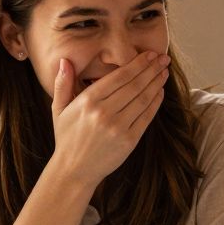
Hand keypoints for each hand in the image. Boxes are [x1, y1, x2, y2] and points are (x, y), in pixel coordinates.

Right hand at [49, 51, 168, 185]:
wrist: (74, 170)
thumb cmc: (66, 138)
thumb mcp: (59, 109)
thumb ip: (62, 84)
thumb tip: (65, 60)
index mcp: (88, 101)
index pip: (119, 76)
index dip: (137, 63)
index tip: (150, 54)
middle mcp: (103, 112)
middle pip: (134, 85)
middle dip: (151, 69)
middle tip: (164, 58)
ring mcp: (117, 127)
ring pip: (142, 99)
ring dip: (156, 83)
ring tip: (164, 72)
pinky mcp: (128, 141)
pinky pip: (145, 117)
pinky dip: (155, 103)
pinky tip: (160, 92)